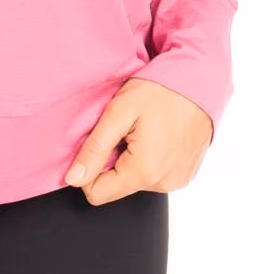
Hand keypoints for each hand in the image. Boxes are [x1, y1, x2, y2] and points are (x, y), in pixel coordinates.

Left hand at [63, 77, 214, 204]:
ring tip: (145, 128)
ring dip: (133, 157)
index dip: (89, 168)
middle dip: (114, 158)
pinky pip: (156, 174)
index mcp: (144, 171)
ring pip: (136, 179)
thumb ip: (95, 148)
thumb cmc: (161, 90)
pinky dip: (151, 157)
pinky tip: (158, 133)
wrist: (201, 80)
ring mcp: (178, 180)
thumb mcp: (119, 112)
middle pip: (117, 185)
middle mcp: (164, 183)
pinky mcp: (186, 174)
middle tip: (126, 128)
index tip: (99, 141)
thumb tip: (72, 179)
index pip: (97, 193)